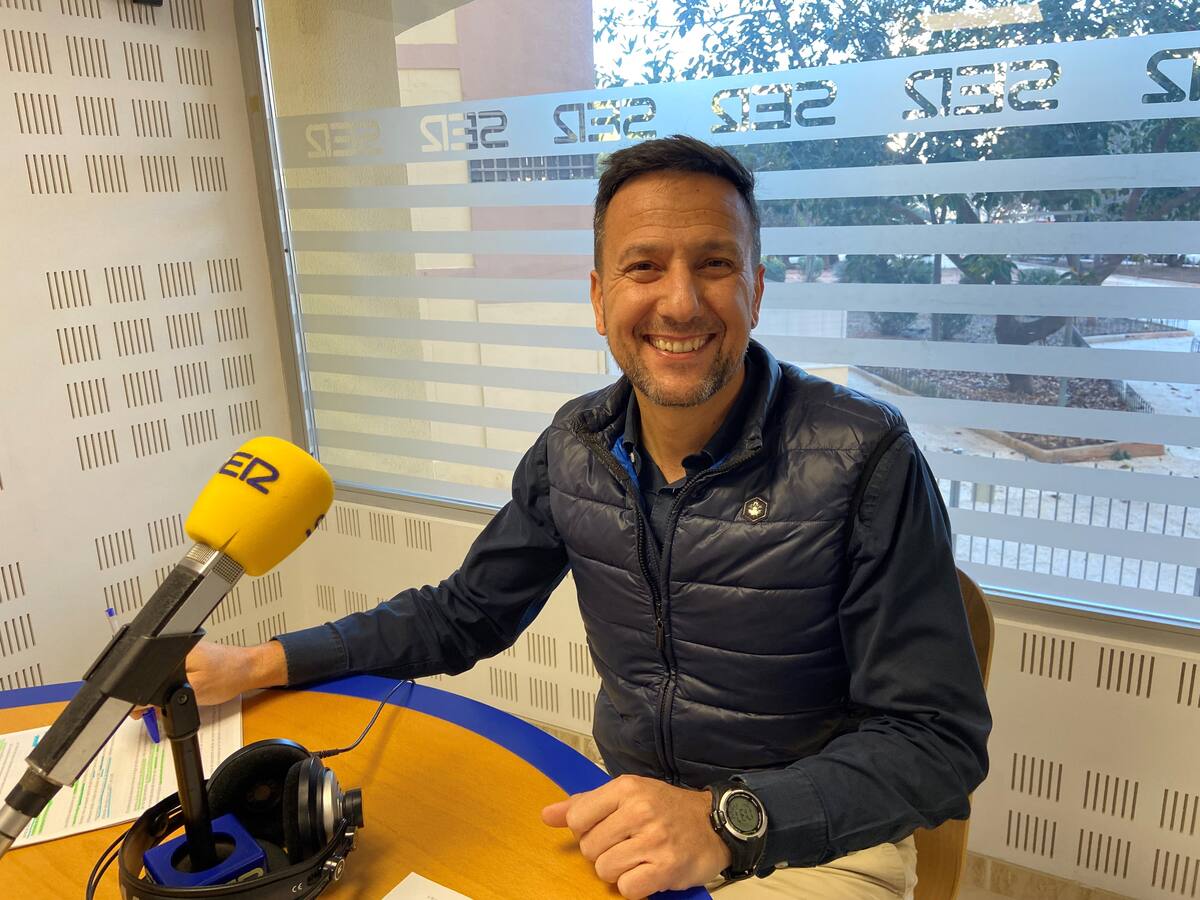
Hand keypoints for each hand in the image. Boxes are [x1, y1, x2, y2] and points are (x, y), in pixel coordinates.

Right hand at [131, 640, 285, 717]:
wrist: (249, 670)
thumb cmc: (229, 676)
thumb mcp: (193, 691)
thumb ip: (166, 697)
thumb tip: (141, 702)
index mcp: (172, 652)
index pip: (143, 676)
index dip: (140, 698)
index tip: (142, 711)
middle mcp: (175, 649)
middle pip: (150, 678)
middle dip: (151, 698)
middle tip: (161, 710)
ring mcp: (183, 653)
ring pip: (161, 678)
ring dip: (164, 693)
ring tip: (181, 697)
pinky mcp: (190, 659)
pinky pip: (173, 676)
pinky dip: (175, 688)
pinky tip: (186, 692)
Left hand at [541, 774, 730, 898]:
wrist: (714, 824)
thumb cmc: (667, 809)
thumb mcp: (628, 794)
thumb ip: (585, 804)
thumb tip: (547, 815)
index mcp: (627, 788)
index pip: (578, 817)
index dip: (585, 830)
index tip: (603, 828)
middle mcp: (640, 811)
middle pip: (589, 848)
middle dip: (603, 852)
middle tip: (626, 844)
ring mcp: (653, 840)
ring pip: (605, 870)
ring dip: (618, 870)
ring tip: (637, 858)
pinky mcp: (665, 868)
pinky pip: (627, 888)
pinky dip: (634, 886)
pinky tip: (647, 871)